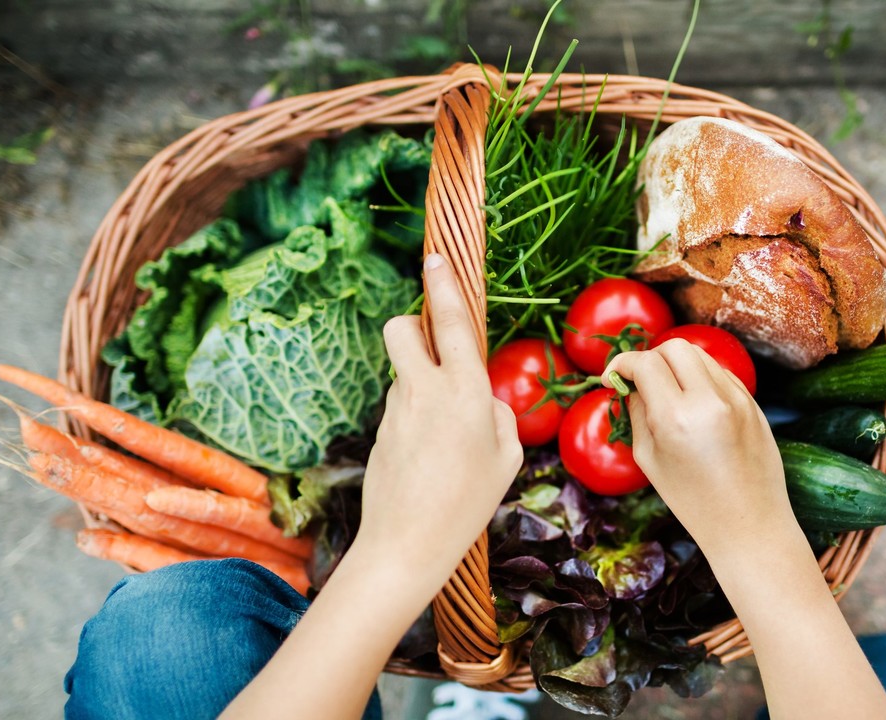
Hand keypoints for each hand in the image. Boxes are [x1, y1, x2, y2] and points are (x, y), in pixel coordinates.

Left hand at [354, 253, 522, 591]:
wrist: (406, 543)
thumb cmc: (467, 502)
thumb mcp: (505, 457)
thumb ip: (498, 415)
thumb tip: (482, 399)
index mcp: (464, 391)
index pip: (452, 322)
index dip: (444, 286)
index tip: (435, 258)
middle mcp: (424, 391)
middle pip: (403, 329)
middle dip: (413, 325)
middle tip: (432, 349)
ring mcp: (396, 410)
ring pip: (404, 375)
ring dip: (422, 387)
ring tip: (445, 444)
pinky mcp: (380, 432)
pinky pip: (402, 411)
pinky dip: (416, 423)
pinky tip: (428, 464)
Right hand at [602, 339, 792, 551]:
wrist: (748, 523)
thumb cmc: (692, 500)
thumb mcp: (650, 459)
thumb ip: (637, 413)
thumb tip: (630, 385)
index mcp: (676, 417)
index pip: (645, 363)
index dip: (621, 364)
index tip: (612, 378)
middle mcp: (709, 400)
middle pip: (674, 347)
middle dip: (651, 358)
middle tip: (641, 382)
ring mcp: (737, 399)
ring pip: (700, 356)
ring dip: (677, 365)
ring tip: (669, 393)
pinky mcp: (753, 403)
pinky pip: (721, 373)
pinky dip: (701, 378)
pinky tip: (695, 404)